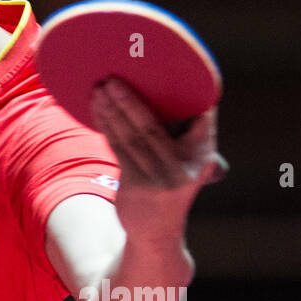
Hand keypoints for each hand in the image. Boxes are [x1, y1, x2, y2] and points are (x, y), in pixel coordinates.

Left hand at [90, 76, 225, 234]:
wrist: (156, 233)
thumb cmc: (168, 184)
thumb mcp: (185, 162)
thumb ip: (181, 134)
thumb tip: (165, 88)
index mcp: (203, 154)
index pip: (199, 116)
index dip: (185, 92)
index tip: (161, 66)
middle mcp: (185, 167)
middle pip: (153, 126)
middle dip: (131, 99)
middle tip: (112, 77)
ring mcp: (160, 179)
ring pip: (131, 136)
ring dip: (112, 110)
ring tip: (99, 89)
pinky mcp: (137, 186)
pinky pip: (118, 148)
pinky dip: (106, 126)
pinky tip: (97, 109)